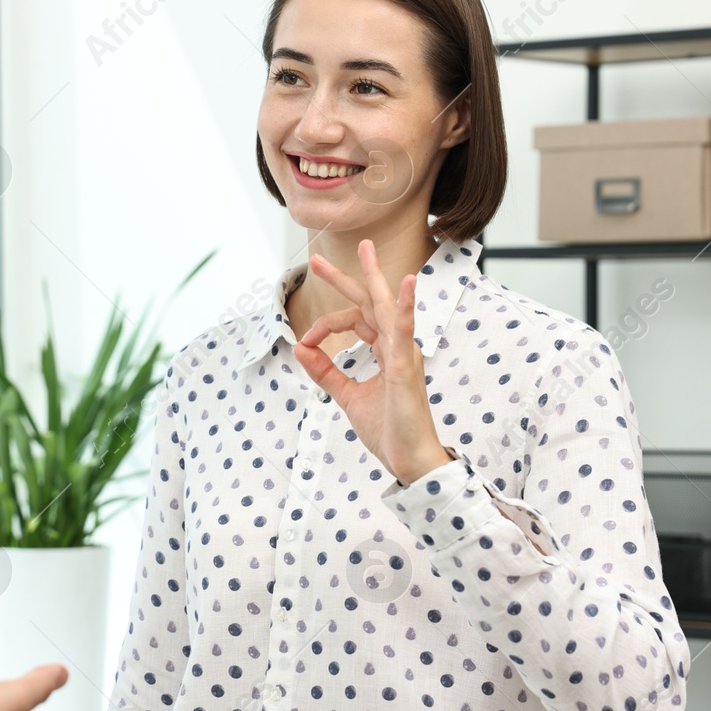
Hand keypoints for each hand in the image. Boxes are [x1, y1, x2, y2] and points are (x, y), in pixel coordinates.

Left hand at [292, 239, 455, 485]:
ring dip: (373, 277)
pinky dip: (405, 305)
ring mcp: (404, 354)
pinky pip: (405, 331)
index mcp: (386, 351)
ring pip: (386, 307)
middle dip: (344, 278)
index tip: (305, 341)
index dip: (325, 325)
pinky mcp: (405, 368)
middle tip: (317, 259)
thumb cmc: (389, 430)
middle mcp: (397, 346)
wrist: (409, 461)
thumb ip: (326, 372)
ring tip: (364, 249)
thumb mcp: (347, 396)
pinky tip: (405, 282)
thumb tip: (300, 348)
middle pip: (369, 302)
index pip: (355, 319)